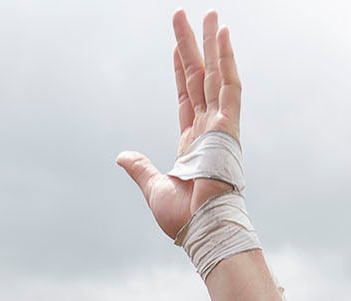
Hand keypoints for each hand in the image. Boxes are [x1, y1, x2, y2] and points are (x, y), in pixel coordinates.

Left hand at [116, 11, 241, 239]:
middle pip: (198, 76)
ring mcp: (220, 124)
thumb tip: (122, 156)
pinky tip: (224, 34)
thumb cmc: (185, 218)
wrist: (202, 229)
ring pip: (213, 73)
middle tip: (189, 14)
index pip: (185, 95)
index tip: (176, 46)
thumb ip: (140, 168)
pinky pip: (228, 85)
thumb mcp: (154, 187)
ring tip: (208, 14)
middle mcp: (208, 128)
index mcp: (192, 141)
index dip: (179, 69)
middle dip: (193, 45)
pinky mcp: (228, 126)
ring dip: (211, 42)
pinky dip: (227, 59)